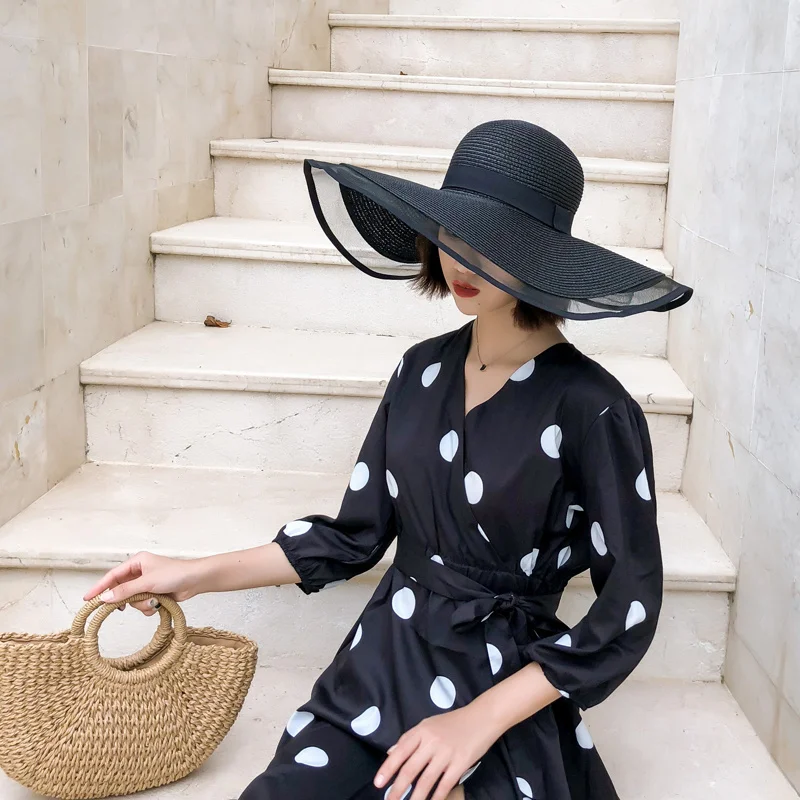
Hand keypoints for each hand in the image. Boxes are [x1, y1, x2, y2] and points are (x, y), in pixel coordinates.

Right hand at [83, 551, 206, 614]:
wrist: (195, 581)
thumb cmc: (174, 574)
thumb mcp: (146, 582)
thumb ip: (125, 591)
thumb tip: (104, 598)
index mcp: (136, 562)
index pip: (112, 575)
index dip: (100, 587)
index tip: (87, 599)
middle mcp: (140, 572)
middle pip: (122, 590)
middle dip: (127, 600)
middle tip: (122, 608)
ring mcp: (147, 583)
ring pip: (132, 600)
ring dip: (141, 604)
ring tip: (153, 601)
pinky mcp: (154, 593)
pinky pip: (143, 604)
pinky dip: (149, 607)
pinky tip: (159, 604)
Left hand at [376, 703, 499, 799]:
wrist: (482, 717)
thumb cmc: (453, 722)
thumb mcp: (429, 724)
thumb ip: (410, 738)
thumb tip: (391, 752)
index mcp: (421, 730)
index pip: (400, 751)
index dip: (388, 768)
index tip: (378, 782)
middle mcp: (431, 741)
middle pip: (410, 768)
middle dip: (397, 788)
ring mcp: (446, 753)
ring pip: (426, 780)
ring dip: (415, 797)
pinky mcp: (461, 763)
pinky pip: (445, 784)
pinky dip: (437, 796)